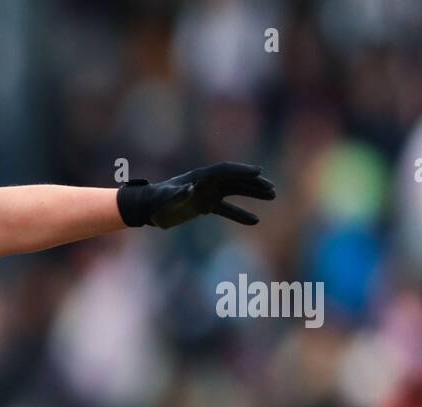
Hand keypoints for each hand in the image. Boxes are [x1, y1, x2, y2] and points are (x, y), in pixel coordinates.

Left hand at [117, 162, 275, 228]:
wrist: (148, 208)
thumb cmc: (156, 202)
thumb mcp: (166, 198)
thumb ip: (177, 194)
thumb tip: (190, 190)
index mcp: (200, 176)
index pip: (225, 170)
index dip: (241, 171)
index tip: (258, 172)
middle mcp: (207, 182)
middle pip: (236, 179)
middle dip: (254, 183)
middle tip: (272, 189)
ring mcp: (208, 193)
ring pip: (236, 191)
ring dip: (254, 193)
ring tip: (272, 196)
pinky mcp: (206, 205)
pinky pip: (227, 209)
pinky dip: (240, 214)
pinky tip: (255, 220)